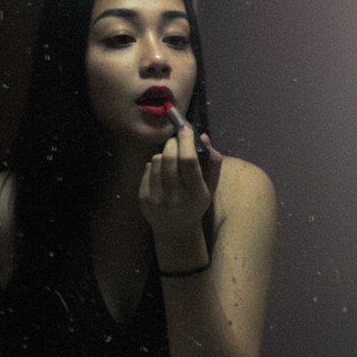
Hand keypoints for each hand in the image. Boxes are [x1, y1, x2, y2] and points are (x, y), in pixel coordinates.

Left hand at [139, 124, 222, 242]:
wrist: (175, 229)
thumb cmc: (196, 203)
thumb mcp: (211, 186)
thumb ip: (213, 161)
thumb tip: (203, 137)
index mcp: (196, 193)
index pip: (188, 161)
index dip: (186, 140)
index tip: (185, 127)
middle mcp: (175, 197)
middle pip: (169, 157)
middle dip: (173, 143)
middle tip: (177, 141)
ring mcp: (157, 199)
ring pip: (156, 160)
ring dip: (164, 154)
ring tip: (170, 161)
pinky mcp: (143, 198)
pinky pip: (147, 169)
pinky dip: (155, 166)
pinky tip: (162, 174)